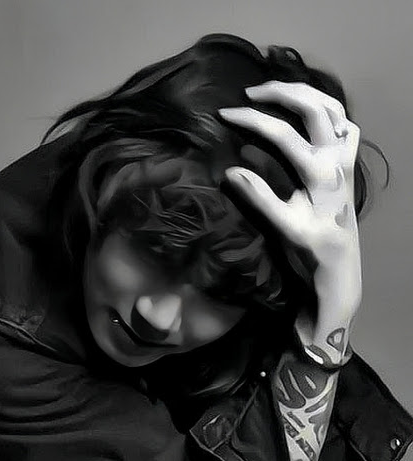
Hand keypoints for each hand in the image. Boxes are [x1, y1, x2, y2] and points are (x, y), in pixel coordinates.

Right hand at [219, 80, 361, 366]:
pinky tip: (307, 110)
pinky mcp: (349, 157)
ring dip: (304, 92)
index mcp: (319, 172)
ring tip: (275, 90)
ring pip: (333, 106)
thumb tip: (230, 171)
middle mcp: (337, 156)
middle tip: (249, 92)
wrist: (341, 256)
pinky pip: (344, 120)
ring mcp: (347, 154)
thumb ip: (258, 196)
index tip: (225, 113)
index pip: (281, 133)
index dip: (250, 119)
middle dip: (279, 92)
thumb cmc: (311, 244)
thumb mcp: (283, 225)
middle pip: (312, 106)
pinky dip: (326, 107)